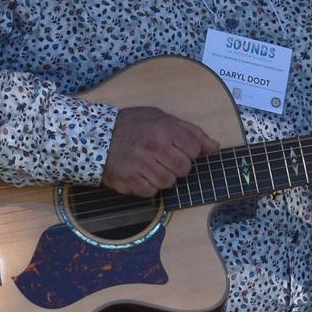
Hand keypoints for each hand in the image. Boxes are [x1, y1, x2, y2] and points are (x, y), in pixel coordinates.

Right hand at [102, 107, 218, 197]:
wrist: (97, 134)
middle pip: (184, 169)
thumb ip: (191, 132)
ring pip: (168, 183)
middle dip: (178, 166)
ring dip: (163, 177)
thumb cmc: (134, 124)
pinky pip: (150, 193)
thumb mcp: (163, 118)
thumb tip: (214, 148)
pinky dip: (148, 187)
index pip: (195, 149)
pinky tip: (141, 174)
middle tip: (165, 158)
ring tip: (152, 166)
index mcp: (164, 129)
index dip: (190, 151)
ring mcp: (139, 165)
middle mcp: (152, 146)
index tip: (179, 148)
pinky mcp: (127, 180)